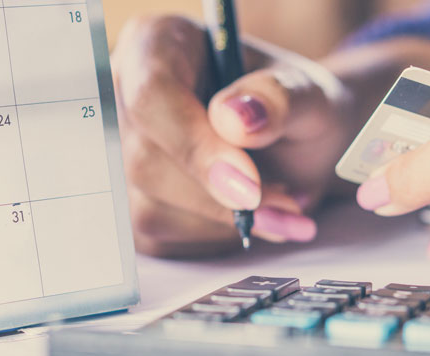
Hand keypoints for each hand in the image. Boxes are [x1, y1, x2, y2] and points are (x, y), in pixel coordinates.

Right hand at [113, 16, 357, 256]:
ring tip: (280, 204)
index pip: (152, 97)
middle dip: (219, 193)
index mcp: (158, 46)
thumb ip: (279, 99)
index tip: (249, 184)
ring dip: (223, 219)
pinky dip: (215, 235)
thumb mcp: (307, 91)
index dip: (195, 146)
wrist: (294, 143)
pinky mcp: (133, 200)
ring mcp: (122, 152)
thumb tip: (235, 121)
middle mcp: (125, 97)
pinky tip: (251, 218)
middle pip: (146, 160)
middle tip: (287, 200)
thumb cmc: (292, 106)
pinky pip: (162, 236)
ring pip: (150, 206)